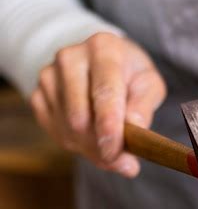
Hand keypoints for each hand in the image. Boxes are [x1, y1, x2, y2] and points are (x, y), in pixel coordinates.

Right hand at [30, 32, 166, 176]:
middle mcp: (70, 57)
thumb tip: (134, 129)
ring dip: (91, 148)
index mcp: (103, 49)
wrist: (101, 64)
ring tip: (109, 143)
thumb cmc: (129, 76)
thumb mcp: (149, 85)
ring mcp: (49, 76)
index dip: (109, 127)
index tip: (115, 152)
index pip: (104, 92)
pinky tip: (90, 135)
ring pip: (67, 129)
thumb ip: (144, 107)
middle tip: (121, 160)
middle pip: (80, 116)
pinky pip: (55, 133)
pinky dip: (76, 144)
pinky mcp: (37, 95)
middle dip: (101, 146)